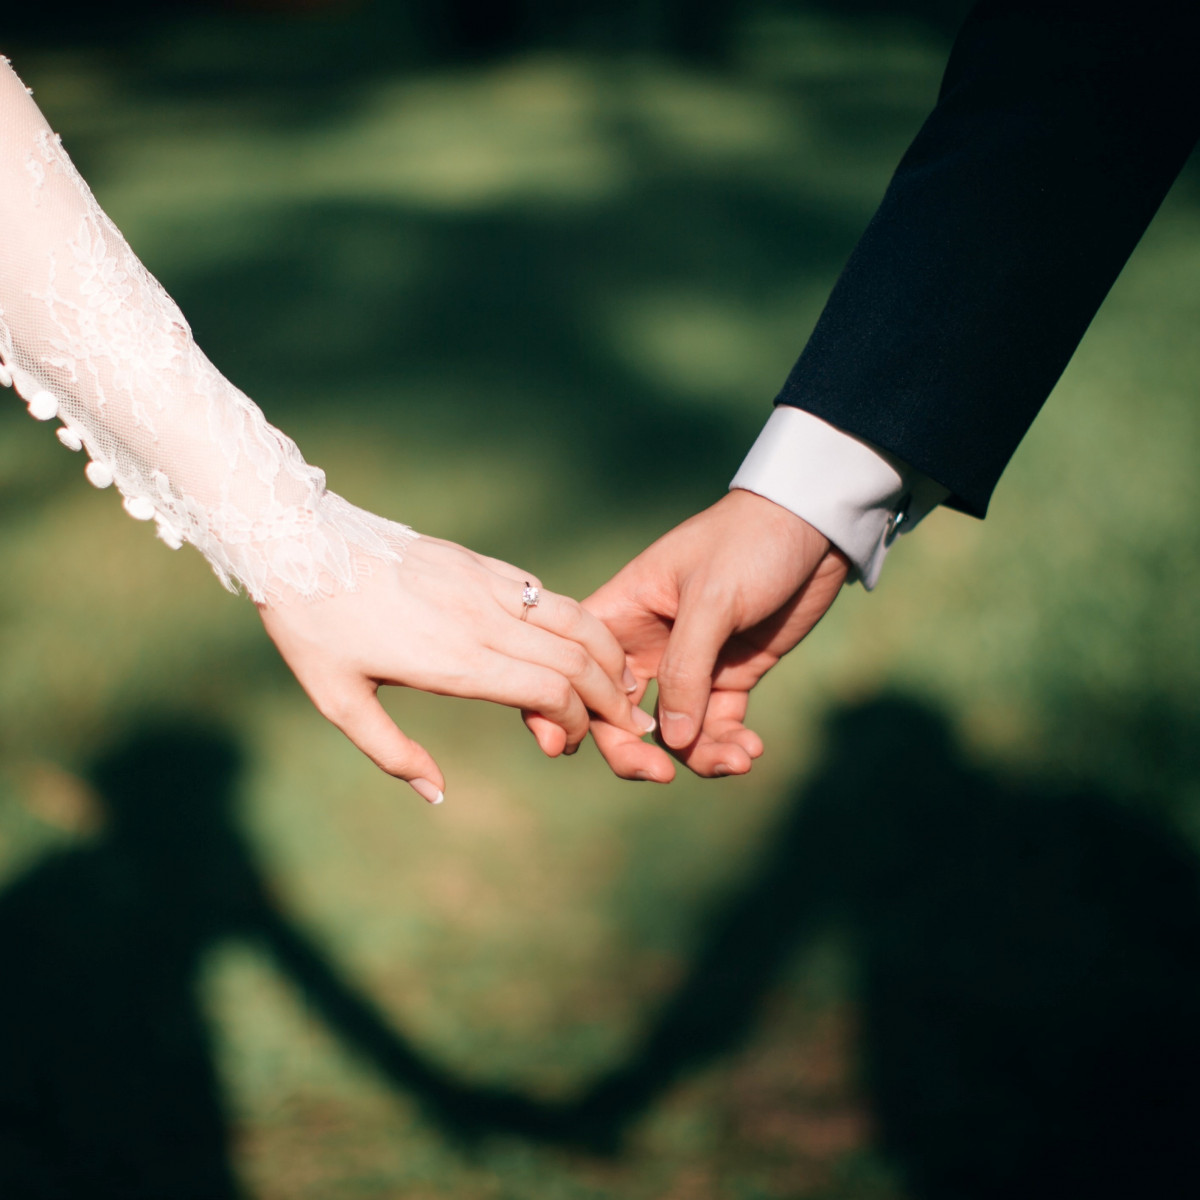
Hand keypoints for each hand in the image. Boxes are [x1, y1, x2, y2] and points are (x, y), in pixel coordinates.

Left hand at [258, 535, 655, 802]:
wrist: (297, 541)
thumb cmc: (313, 628)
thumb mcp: (338, 701)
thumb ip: (392, 753)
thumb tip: (437, 794)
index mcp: (453, 660)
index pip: (550, 690)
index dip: (575, 722)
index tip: (566, 744)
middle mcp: (481, 620)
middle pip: (577, 657)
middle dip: (612, 696)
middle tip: (628, 723)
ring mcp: (484, 585)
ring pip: (573, 617)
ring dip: (608, 652)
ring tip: (624, 681)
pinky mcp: (478, 562)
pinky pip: (543, 592)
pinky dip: (576, 620)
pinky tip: (580, 640)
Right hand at [578, 489, 849, 781]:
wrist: (814, 526)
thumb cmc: (749, 543)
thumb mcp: (712, 599)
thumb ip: (686, 669)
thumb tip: (670, 741)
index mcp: (621, 613)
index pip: (577, 668)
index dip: (568, 709)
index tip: (575, 747)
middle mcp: (646, 644)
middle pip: (618, 715)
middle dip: (634, 752)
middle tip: (661, 776)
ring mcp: (690, 664)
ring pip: (673, 731)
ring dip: (698, 755)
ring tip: (737, 759)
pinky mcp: (730, 675)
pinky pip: (717, 725)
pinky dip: (729, 744)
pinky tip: (751, 750)